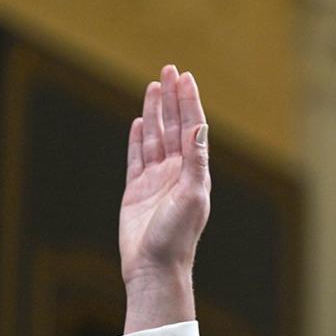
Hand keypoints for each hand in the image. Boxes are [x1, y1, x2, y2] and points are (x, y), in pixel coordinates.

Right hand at [120, 65, 210, 288]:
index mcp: (195, 171)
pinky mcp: (136, 191)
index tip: (185, 77)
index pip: (192, 127)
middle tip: (169, 69)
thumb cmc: (177, 236)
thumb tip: (199, 127)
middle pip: (174, 125)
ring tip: (154, 86)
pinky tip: (142, 121)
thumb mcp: (192, 195)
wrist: (154, 267)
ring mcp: (156, 180)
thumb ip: (196, 161)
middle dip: (173, 98)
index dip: (189, 101)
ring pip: (156, 137)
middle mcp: (178, 172)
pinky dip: (139, 138)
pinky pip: (137, 157)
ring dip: (156, 111)